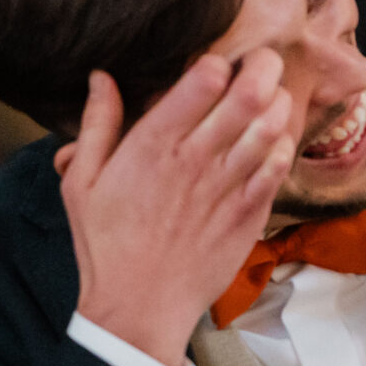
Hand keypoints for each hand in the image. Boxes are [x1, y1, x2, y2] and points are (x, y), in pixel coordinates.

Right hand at [59, 53, 294, 365]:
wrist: (140, 304)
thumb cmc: (106, 243)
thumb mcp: (82, 181)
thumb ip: (97, 124)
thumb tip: (102, 78)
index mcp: (153, 145)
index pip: (203, 81)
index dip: (219, 61)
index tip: (217, 63)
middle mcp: (197, 159)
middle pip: (249, 95)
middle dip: (264, 67)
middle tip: (263, 62)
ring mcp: (230, 186)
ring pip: (272, 126)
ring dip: (278, 103)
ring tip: (272, 96)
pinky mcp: (251, 212)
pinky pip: (280, 166)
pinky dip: (283, 145)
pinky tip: (274, 140)